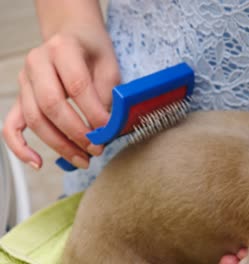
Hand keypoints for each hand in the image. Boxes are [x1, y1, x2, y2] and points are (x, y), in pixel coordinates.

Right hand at [2, 4, 119, 169]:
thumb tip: (106, 129)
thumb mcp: (108, 66)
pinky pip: (11, 125)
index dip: (93, 112)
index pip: (77, 85)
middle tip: (97, 149)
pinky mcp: (20, 97)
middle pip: (51, 105)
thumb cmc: (93, 51)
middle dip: (76, 133)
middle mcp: (37, 62)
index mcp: (62, 48)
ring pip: (35, 119)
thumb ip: (107, 94)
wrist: (72, 35)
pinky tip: (37, 163)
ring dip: (59, 145)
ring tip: (83, 160)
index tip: (108, 130)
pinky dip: (20, 147)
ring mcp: (25, 80)